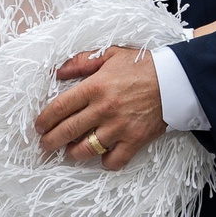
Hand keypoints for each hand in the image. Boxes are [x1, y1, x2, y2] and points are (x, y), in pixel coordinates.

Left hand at [35, 47, 164, 169]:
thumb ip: (81, 61)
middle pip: (67, 131)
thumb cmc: (142, 66)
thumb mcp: (110, 54)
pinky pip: (114, 160)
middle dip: (51, 141)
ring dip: (73, 153)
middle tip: (44, 145)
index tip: (39, 127)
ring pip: (87, 149)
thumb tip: (58, 72)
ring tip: (69, 152)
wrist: (176, 79)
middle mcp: (104, 109)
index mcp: (95, 87)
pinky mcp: (135, 140)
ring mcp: (119, 127)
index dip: (45, 120)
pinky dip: (105, 162)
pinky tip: (101, 157)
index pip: (60, 107)